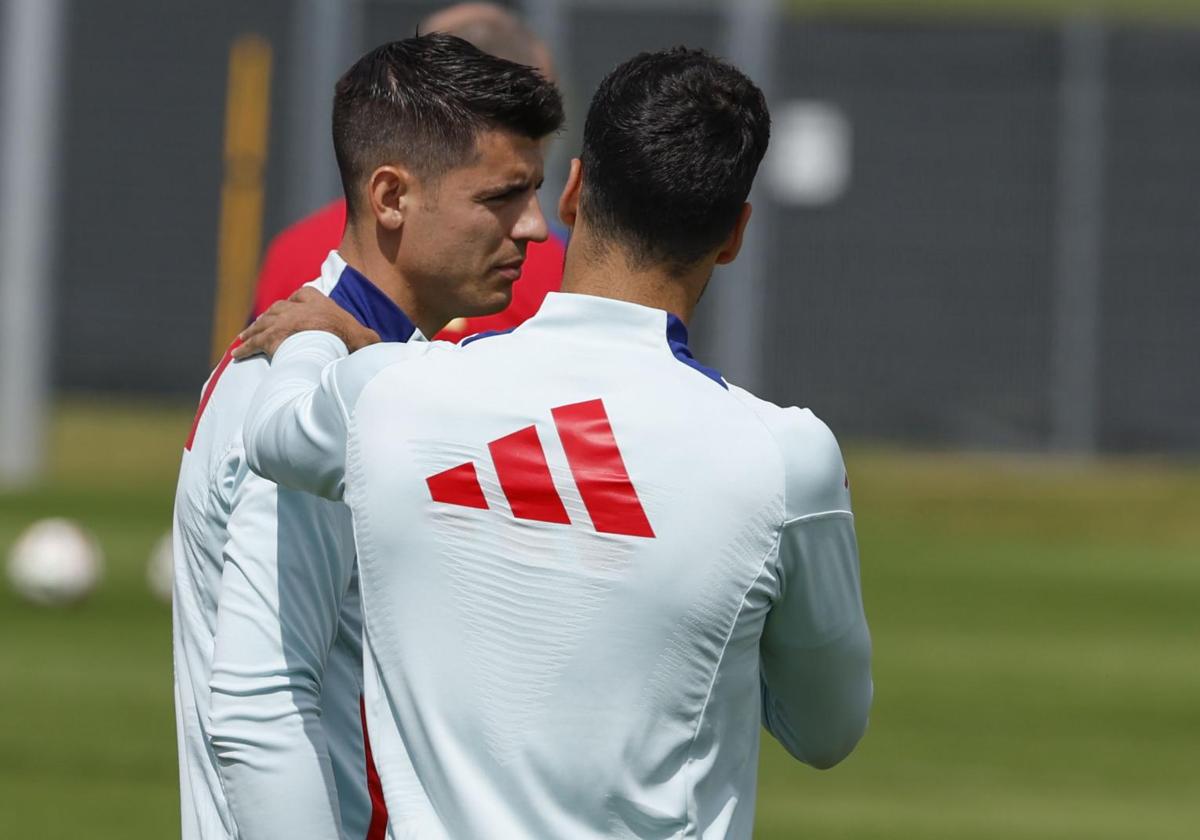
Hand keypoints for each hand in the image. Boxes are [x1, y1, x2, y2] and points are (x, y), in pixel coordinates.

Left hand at [232, 287, 380, 359]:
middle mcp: (298, 307)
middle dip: (267, 317)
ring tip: (243, 339)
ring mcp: (284, 320)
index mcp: (319, 300)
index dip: (293, 302)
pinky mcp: (273, 336)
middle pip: (277, 309)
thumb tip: (377, 343)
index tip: (288, 308)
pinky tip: (237, 354)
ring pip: (262, 324)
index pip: (302, 294)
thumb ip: (366, 336)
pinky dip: (245, 348)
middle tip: (258, 327)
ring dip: (252, 332)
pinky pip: (255, 342)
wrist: (342, 346)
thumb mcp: (364, 335)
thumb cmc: (355, 342)